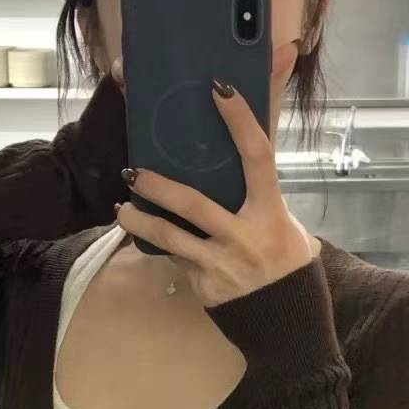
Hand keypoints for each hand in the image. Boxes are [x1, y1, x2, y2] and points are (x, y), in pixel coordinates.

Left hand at [115, 82, 315, 307]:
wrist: (286, 319)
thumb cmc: (285, 256)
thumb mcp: (283, 216)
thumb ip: (265, 173)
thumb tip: (275, 95)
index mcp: (270, 212)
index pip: (258, 156)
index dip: (241, 121)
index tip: (219, 88)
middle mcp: (245, 236)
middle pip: (194, 203)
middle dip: (158, 186)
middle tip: (131, 171)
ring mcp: (221, 263)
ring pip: (170, 238)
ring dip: (140, 221)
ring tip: (121, 209)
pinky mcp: (203, 284)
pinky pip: (174, 259)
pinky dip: (157, 246)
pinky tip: (140, 234)